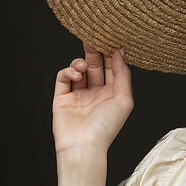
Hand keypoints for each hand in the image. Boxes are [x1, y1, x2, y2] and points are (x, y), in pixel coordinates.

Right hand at [52, 40, 133, 155]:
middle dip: (93, 53)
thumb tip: (120, 52)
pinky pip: (63, 78)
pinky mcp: (62, 98)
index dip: (110, 54)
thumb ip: (123, 74)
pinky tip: (75, 75)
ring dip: (80, 63)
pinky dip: (68, 72)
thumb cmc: (106, 126)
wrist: (83, 145)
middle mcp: (95, 94)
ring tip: (82, 67)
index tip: (109, 40)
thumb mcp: (123, 99)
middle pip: (94, 66)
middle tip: (92, 39)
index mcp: (112, 94)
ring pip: (78, 70)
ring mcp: (78, 95)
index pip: (111, 69)